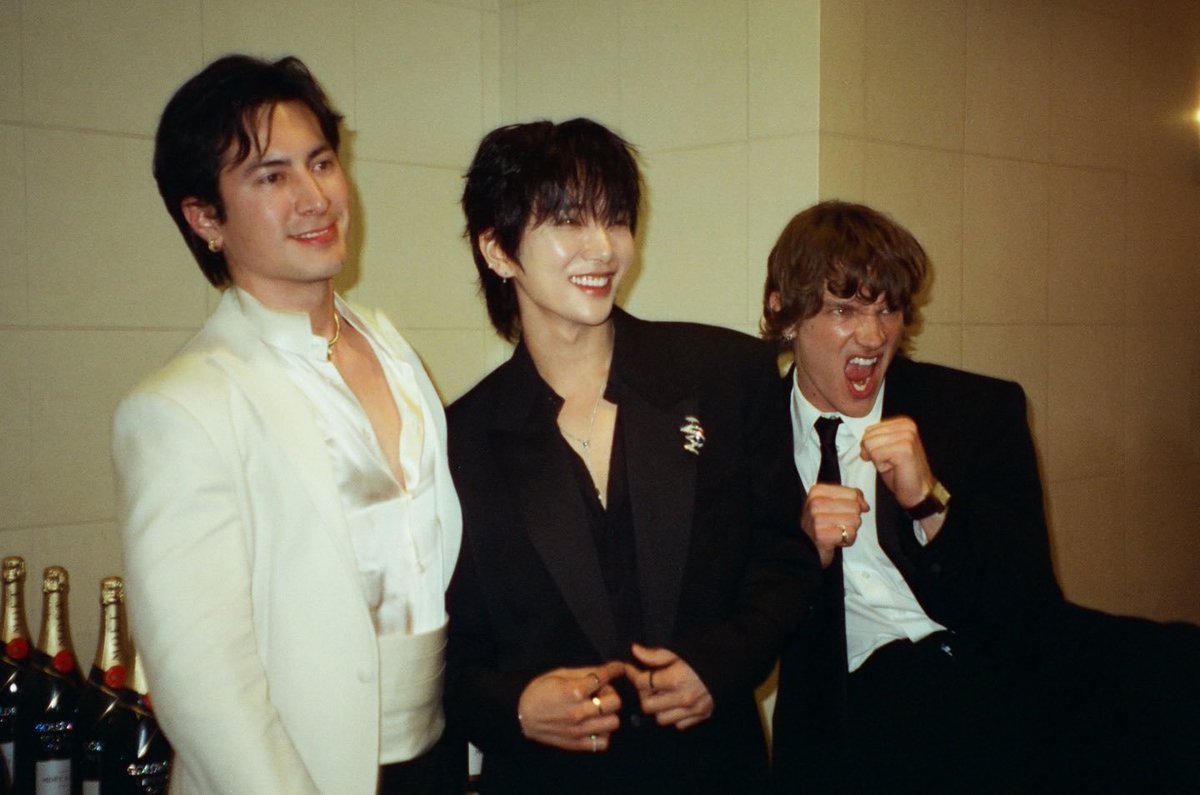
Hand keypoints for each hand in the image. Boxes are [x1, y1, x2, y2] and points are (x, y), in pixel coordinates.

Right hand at [516, 660, 624, 751]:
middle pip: (615, 702)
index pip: (604, 678)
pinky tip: (594, 725)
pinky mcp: (578, 744)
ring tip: (597, 710)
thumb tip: (606, 670)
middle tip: (600, 693)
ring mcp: (580, 730)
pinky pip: (604, 742)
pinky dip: (603, 733)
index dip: (614, 670)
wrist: (521, 716)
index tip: (618, 668)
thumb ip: (584, 673)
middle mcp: (580, 712)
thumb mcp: (559, 674)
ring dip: (608, 714)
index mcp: (574, 691)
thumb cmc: (539, 691)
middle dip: (610, 693)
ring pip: (613, 722)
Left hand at [624, 644, 712, 729]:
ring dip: (658, 708)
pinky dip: (674, 716)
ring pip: (661, 719)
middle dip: (645, 695)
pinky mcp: (702, 716)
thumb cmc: (702, 656)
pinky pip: (679, 724)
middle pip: (648, 706)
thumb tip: (634, 650)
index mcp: (675, 679)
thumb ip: (655, 655)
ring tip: (663, 695)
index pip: (642, 683)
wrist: (730, 664)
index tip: (632, 670)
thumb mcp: (678, 652)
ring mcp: (693, 710)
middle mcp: (683, 698)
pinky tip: (676, 703)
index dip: (634, 676)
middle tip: (649, 685)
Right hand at [801, 482, 868, 566]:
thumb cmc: (818, 526)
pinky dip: (847, 540)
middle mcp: (815, 503)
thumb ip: (849, 498)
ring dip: (849, 530)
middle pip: (855, 507)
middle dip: (851, 518)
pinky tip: (837, 540)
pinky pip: (850, 534)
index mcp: (817, 492)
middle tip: (838, 524)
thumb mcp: (829, 504)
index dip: (855, 504)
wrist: (806, 547)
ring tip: (837, 532)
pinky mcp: (823, 535)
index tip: (846, 512)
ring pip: (855, 520)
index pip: (852, 493)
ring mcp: (818, 519)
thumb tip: (864, 505)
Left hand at [860, 415, 945, 539]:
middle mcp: (907, 426)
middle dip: (873, 453)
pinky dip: (881, 465)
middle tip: (890, 462)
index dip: (871, 447)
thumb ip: (875, 438)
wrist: (918, 491)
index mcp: (903, 423)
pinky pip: (876, 454)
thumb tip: (862, 439)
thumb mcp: (885, 449)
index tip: (887, 456)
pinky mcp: (905, 448)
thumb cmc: (901, 472)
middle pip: (868, 436)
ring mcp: (907, 436)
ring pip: (870, 444)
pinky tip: (894, 468)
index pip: (869, 430)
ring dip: (878, 460)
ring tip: (893, 464)